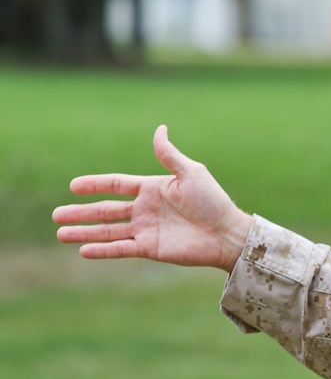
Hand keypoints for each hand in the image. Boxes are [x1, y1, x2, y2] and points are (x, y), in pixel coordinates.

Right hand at [52, 125, 252, 271]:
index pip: (116, 185)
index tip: (73, 186)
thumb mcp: (190, 173)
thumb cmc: (212, 201)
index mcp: (153, 188)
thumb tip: (160, 128)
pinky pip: (121, 249)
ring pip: (108, 231)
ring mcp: (146, 230)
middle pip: (106, 210)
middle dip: (81, 213)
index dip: (95, 185)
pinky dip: (103, 250)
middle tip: (56, 214)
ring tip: (60, 233)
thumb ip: (169, 155)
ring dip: (84, 232)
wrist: (226, 233)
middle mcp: (145, 209)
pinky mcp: (150, 249)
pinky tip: (83, 250)